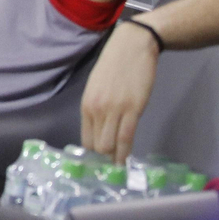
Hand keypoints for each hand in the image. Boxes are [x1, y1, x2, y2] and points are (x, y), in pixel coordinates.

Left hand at [80, 21, 160, 162]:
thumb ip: (97, 108)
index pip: (85, 139)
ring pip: (109, 145)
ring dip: (113, 160)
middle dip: (102, 162)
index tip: (97, 167)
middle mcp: (96, 110)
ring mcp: (113, 110)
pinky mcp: (132, 109)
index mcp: (86, 106)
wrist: (133, 46)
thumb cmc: (116, 66)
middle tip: (109, 173)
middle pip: (96, 146)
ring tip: (117, 172)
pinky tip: (126, 162)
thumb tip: (100, 129)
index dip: (91, 156)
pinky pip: (126, 137)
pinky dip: (125, 152)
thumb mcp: (98, 88)